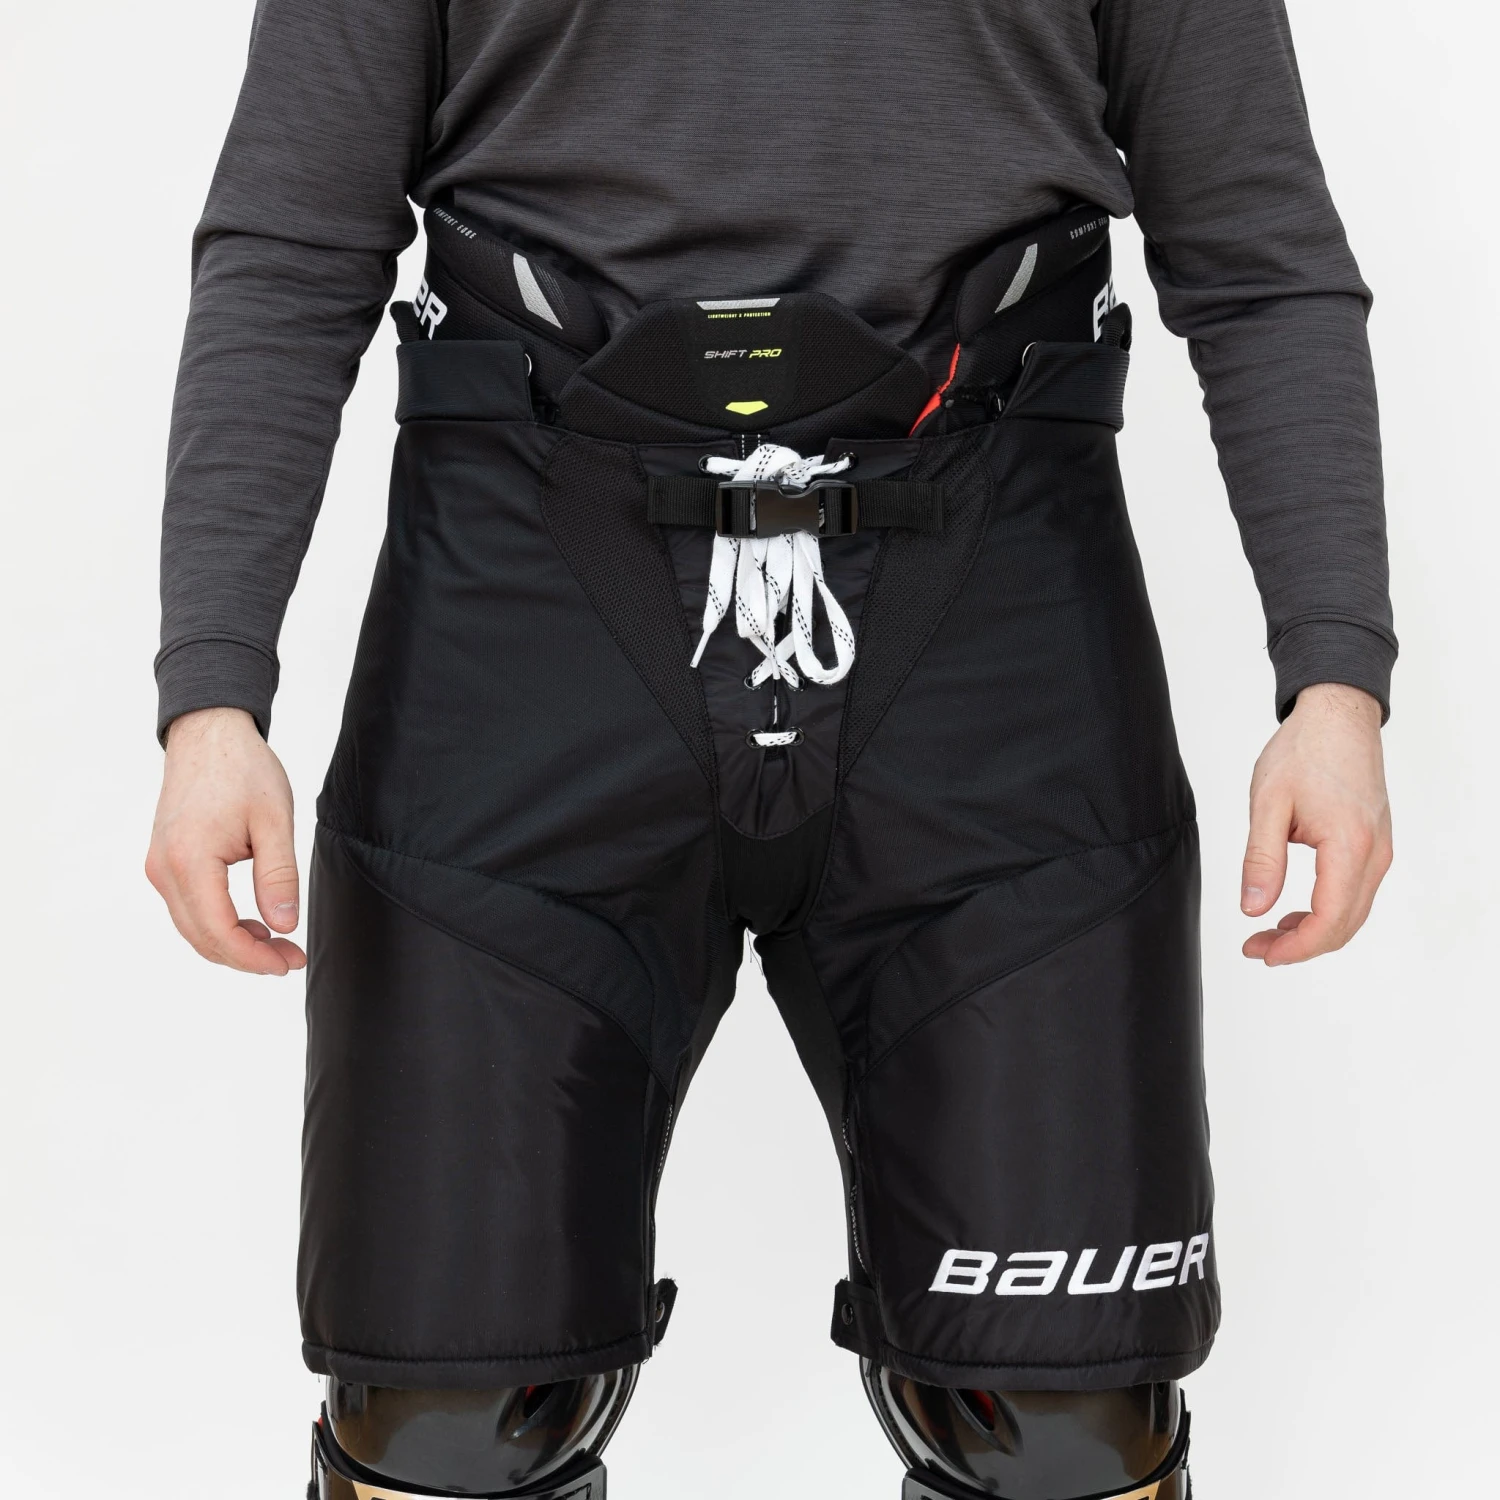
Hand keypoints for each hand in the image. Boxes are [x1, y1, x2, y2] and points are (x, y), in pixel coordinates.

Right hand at [145, 707, 305, 974]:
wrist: (208, 733)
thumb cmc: (242, 768)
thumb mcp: (274, 821)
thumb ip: (278, 876)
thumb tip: (284, 925)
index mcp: (188, 860)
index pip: (218, 932)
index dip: (254, 957)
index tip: (289, 962)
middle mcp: (163, 869)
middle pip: (202, 937)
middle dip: (248, 957)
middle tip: (292, 957)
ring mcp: (158, 866)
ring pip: (193, 928)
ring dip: (234, 943)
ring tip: (279, 943)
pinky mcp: (163, 862)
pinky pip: (189, 908)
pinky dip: (219, 924)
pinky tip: (254, 923)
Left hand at [1240, 683, 1391, 965]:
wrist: (1338, 716)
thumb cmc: (1304, 751)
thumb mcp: (1268, 804)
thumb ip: (1261, 859)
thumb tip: (1253, 908)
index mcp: (1349, 846)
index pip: (1328, 920)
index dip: (1295, 947)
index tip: (1261, 951)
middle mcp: (1375, 854)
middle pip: (1344, 926)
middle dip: (1299, 946)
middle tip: (1257, 947)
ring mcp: (1380, 850)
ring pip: (1352, 913)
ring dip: (1313, 931)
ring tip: (1268, 932)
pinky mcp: (1375, 844)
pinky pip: (1355, 893)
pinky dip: (1326, 911)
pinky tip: (1293, 910)